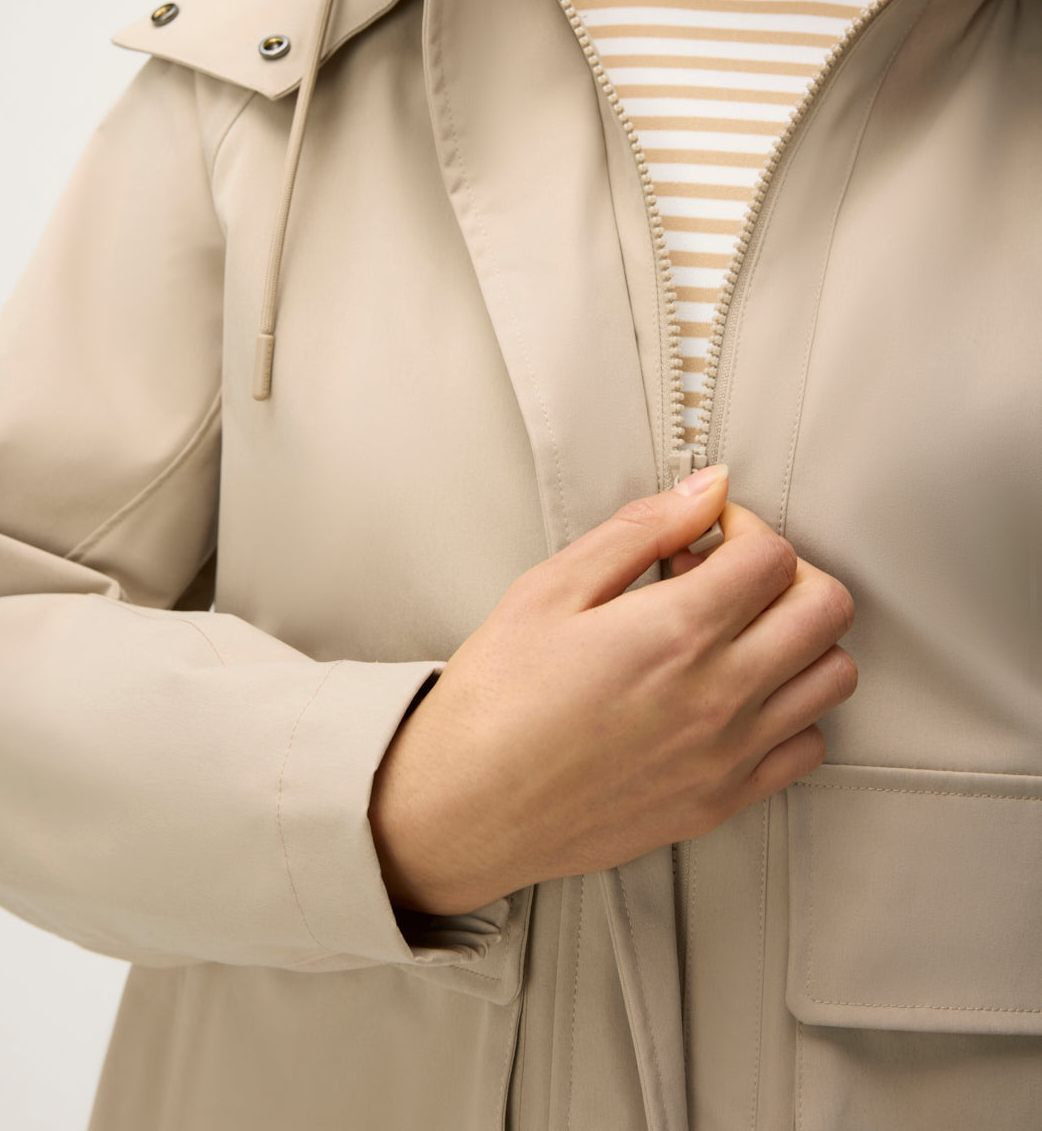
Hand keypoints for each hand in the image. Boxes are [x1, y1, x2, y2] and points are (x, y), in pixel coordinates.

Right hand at [369, 467, 856, 915]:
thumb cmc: (495, 700)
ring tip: (736, 633)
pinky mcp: (722, 802)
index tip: (707, 536)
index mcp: (676, 632)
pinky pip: (808, 746)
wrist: (465, 808)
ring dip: (798, 639)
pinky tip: (736, 695)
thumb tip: (706, 490)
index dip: (744, 528)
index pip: (776, 555)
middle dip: (788, 574)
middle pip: (827, 609)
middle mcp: (720, 695)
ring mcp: (729, 755)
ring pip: (833, 677)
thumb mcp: (550, 588)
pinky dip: (790, 711)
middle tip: (730, 577)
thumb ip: (639, 529)